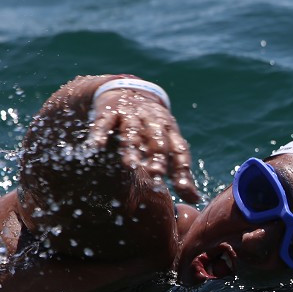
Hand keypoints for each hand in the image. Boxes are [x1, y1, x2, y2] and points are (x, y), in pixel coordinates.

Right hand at [87, 87, 200, 202]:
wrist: (129, 91)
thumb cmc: (153, 128)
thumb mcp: (170, 144)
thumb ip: (181, 172)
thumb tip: (196, 200)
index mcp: (170, 132)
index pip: (179, 151)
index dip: (181, 169)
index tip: (182, 188)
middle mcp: (153, 123)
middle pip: (157, 141)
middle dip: (157, 157)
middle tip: (156, 175)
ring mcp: (131, 116)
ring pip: (132, 133)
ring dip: (131, 148)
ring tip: (130, 165)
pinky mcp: (110, 112)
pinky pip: (104, 123)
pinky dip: (101, 134)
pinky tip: (97, 146)